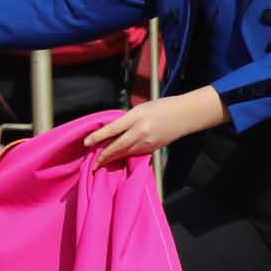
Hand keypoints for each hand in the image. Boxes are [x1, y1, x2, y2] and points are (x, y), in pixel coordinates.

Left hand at [83, 89, 227, 165]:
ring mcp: (147, 143)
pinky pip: (135, 154)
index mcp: (136, 118)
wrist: (185, 115)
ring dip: (113, 158)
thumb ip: (126, 119)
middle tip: (93, 163)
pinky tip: (119, 157)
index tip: (86, 143)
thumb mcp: (140, 108)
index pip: (113, 129)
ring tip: (102, 162)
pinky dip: (125, 156)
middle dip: (104, 156)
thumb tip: (112, 131)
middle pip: (118, 147)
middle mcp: (141, 132)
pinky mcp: (152, 149)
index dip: (98, 137)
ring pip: (125, 153)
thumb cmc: (162, 107)